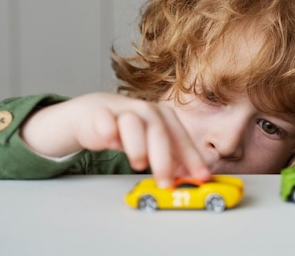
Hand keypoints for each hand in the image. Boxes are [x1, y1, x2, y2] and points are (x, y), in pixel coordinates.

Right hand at [21, 93, 210, 186]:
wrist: (94, 112)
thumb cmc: (128, 130)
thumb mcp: (152, 142)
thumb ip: (170, 158)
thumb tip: (189, 179)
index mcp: (163, 117)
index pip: (181, 138)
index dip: (192, 158)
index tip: (200, 177)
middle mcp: (146, 111)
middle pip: (159, 132)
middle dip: (164, 160)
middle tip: (165, 183)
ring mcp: (122, 111)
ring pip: (133, 124)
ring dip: (138, 146)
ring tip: (138, 165)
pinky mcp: (99, 114)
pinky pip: (105, 120)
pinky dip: (109, 131)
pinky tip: (111, 142)